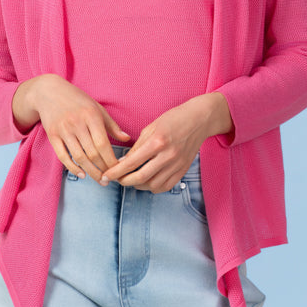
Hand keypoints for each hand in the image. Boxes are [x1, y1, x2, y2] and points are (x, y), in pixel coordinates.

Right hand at [12, 75, 129, 182]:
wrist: (48, 91)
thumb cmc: (77, 100)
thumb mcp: (96, 107)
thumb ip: (111, 125)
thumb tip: (127, 138)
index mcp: (91, 115)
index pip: (103, 144)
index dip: (111, 160)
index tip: (119, 170)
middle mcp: (77, 123)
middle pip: (92, 153)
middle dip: (103, 169)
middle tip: (110, 179)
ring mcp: (63, 130)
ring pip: (79, 157)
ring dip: (90, 172)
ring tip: (99, 180)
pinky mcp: (52, 135)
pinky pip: (63, 156)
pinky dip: (72, 168)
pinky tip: (82, 174)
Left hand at [101, 93, 232, 192]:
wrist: (199, 119)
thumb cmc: (173, 119)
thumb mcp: (151, 127)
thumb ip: (137, 147)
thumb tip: (123, 162)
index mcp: (157, 142)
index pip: (131, 163)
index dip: (116, 172)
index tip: (106, 176)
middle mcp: (167, 155)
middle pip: (140, 178)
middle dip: (124, 182)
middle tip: (117, 179)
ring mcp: (177, 164)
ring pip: (152, 186)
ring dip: (138, 186)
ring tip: (132, 179)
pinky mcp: (183, 170)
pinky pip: (165, 187)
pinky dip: (153, 187)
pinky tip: (147, 181)